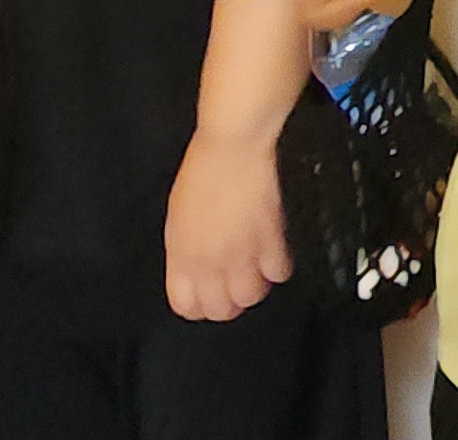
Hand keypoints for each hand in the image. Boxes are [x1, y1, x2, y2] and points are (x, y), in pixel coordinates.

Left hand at [163, 128, 290, 321]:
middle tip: (233, 285)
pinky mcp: (271, 241)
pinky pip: (279, 274)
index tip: (206, 295)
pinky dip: (277, 268)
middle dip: (227, 302)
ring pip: (251, 298)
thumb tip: (195, 268)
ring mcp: (241, 254)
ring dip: (254, 287)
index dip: (198, 305)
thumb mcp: (178, 217)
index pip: (186, 306)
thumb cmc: (200, 172)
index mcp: (181, 256)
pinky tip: (273, 254)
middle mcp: (210, 262)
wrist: (231, 148)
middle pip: (221, 310)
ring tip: (255, 270)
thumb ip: (185, 250)